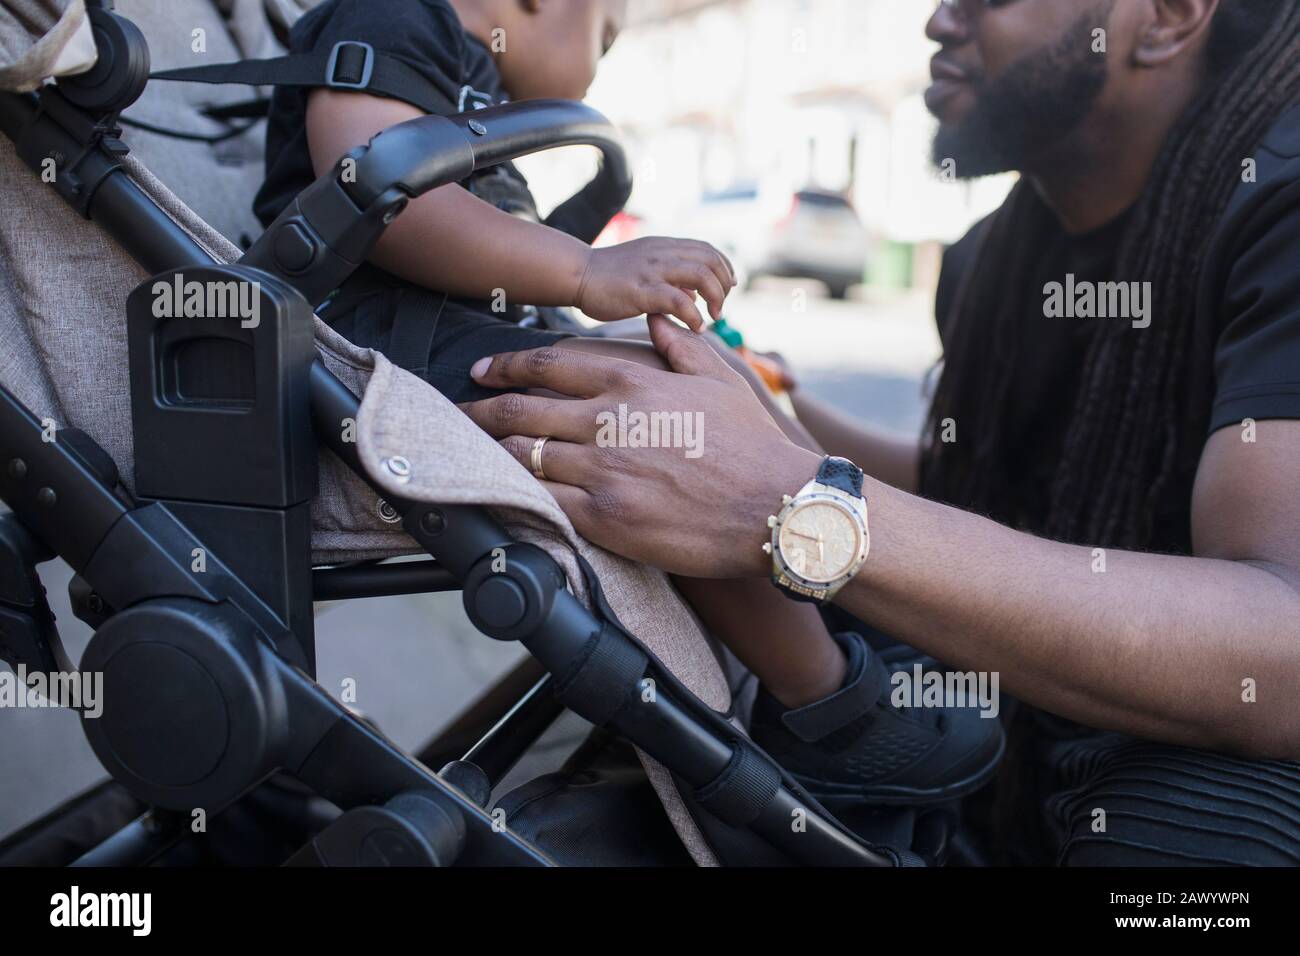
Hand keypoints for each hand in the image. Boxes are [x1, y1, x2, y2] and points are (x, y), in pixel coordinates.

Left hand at [460, 316, 820, 577]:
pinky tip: (506, 494)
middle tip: (457, 412)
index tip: (483, 371)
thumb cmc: (750, 443)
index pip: (548, 364)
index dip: (505, 366)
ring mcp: (603, 470)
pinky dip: (521, 495)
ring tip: (473, 455)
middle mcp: (608, 420)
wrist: (774, 507)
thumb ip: (679, 345)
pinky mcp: (605, 516)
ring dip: (496, 453)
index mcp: (631, 381)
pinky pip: (545, 502)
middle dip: (481, 409)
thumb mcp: (719, 377)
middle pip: (521, 409)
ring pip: (525, 455)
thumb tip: (656, 321)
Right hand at [575, 237, 736, 331]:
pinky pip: (678, 300)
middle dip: (724, 286)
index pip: (708, 250)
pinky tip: (695, 327)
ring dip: (715, 298)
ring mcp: (653, 270)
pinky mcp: (642, 290)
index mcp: (665, 247)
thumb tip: (694, 295)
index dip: (725, 268)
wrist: (578, 274)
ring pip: (701, 275)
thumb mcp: (646, 269)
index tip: (729, 287)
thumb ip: (671, 278)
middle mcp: (663, 254)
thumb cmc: (610, 277)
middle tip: (720, 308)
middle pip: (711, 261)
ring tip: (713, 317)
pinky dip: (694, 315)